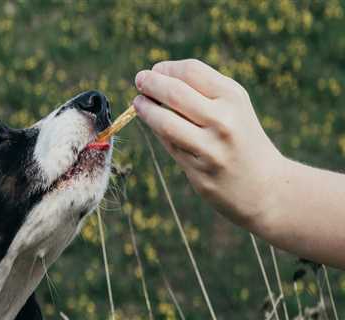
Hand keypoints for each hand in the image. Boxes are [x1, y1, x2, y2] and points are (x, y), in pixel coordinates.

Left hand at [133, 59, 283, 227]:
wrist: (265, 185)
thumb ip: (201, 91)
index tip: (155, 70)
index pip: (190, 71)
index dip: (166, 68)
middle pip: (174, 93)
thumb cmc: (242, 136)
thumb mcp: (234, 106)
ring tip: (138, 102)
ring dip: (145, 109)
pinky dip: (158, 132)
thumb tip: (157, 78)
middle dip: (150, 84)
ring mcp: (211, 150)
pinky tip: (156, 125)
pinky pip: (169, 146)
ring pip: (164, 122)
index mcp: (233, 98)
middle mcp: (224, 121)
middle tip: (140, 80)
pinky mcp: (199, 173)